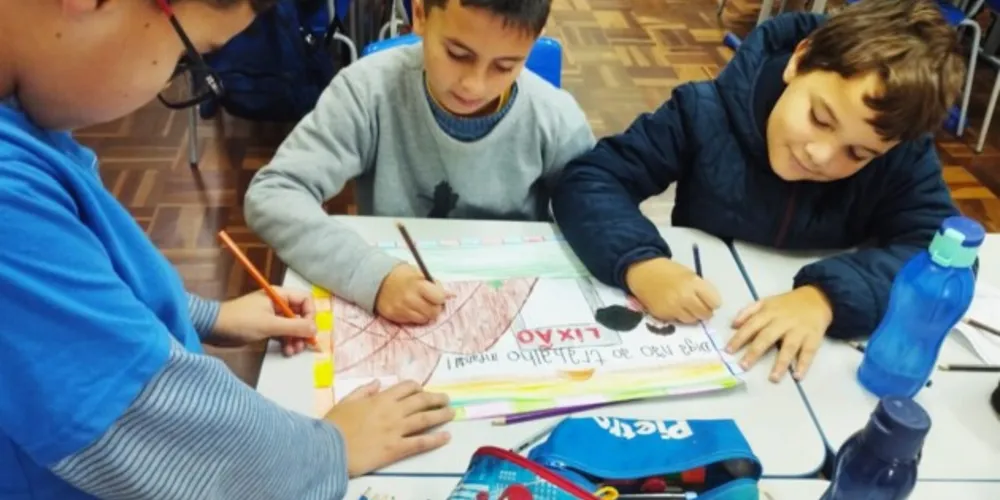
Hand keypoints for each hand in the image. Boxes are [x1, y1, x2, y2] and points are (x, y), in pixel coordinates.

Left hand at [210, 288, 315, 355]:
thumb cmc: (240, 321)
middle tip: (303, 345)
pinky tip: (287, 351)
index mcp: (279, 295)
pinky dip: (287, 342)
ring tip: (293, 351)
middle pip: (301, 315)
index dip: (310, 314)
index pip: (305, 300)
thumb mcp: (269, 325)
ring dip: (296, 339)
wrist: (213, 328)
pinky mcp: (266, 327)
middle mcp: (278, 303)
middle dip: (303, 330)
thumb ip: (294, 327)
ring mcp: (272, 316)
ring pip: (293, 326)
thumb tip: (315, 329)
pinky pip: (283, 333)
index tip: (308, 330)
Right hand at [324, 379, 454, 476]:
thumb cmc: (334, 425)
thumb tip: (377, 382)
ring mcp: (396, 430)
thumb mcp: (346, 401)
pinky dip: (435, 439)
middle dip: (436, 399)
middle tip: (446, 399)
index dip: (418, 388)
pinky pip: (420, 443)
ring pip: (425, 419)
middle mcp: (392, 412)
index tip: (423, 391)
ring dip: (441, 415)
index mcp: (380, 399)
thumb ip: (363, 391)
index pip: (406, 388)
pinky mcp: (396, 449)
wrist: (328, 449)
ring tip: (452, 413)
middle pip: (421, 401)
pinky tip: (447, 437)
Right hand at [375, 264, 453, 323]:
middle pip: (433, 312)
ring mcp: (401, 309)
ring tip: (419, 305)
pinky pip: (412, 321)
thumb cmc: (402, 275)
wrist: (377, 280)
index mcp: (417, 284)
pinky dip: (415, 316)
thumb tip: (451, 295)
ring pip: (424, 319)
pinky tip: (410, 308)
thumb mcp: (419, 274)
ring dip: (425, 313)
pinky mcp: (394, 316)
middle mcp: (409, 298)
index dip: (440, 297)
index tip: (437, 295)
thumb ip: (435, 284)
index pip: (439, 298)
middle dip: (435, 307)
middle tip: (430, 302)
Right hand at [625, 257, 721, 322]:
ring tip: (685, 306)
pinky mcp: (663, 315)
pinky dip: (678, 316)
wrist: (643, 271)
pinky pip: (678, 320)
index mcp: (694, 283)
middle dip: (704, 311)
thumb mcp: (689, 274)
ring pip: (692, 320)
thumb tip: (710, 304)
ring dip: (691, 315)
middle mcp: (685, 297)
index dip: (712, 302)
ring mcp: (673, 308)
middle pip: (705, 314)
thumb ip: (700, 289)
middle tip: (698, 306)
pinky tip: (672, 307)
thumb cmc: (668, 271)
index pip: (715, 302)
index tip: (708, 300)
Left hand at [727, 285, 832, 381]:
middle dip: (755, 352)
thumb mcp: (766, 302)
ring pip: (789, 347)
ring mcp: (799, 330)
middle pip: (768, 337)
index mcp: (769, 312)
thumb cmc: (786, 304)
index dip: (739, 338)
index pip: (751, 325)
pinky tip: (797, 376)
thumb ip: (748, 311)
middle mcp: (783, 322)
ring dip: (781, 363)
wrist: (817, 298)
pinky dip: (804, 364)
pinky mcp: (814, 337)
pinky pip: (809, 352)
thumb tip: (733, 324)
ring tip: (773, 378)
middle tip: (744, 366)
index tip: (728, 351)